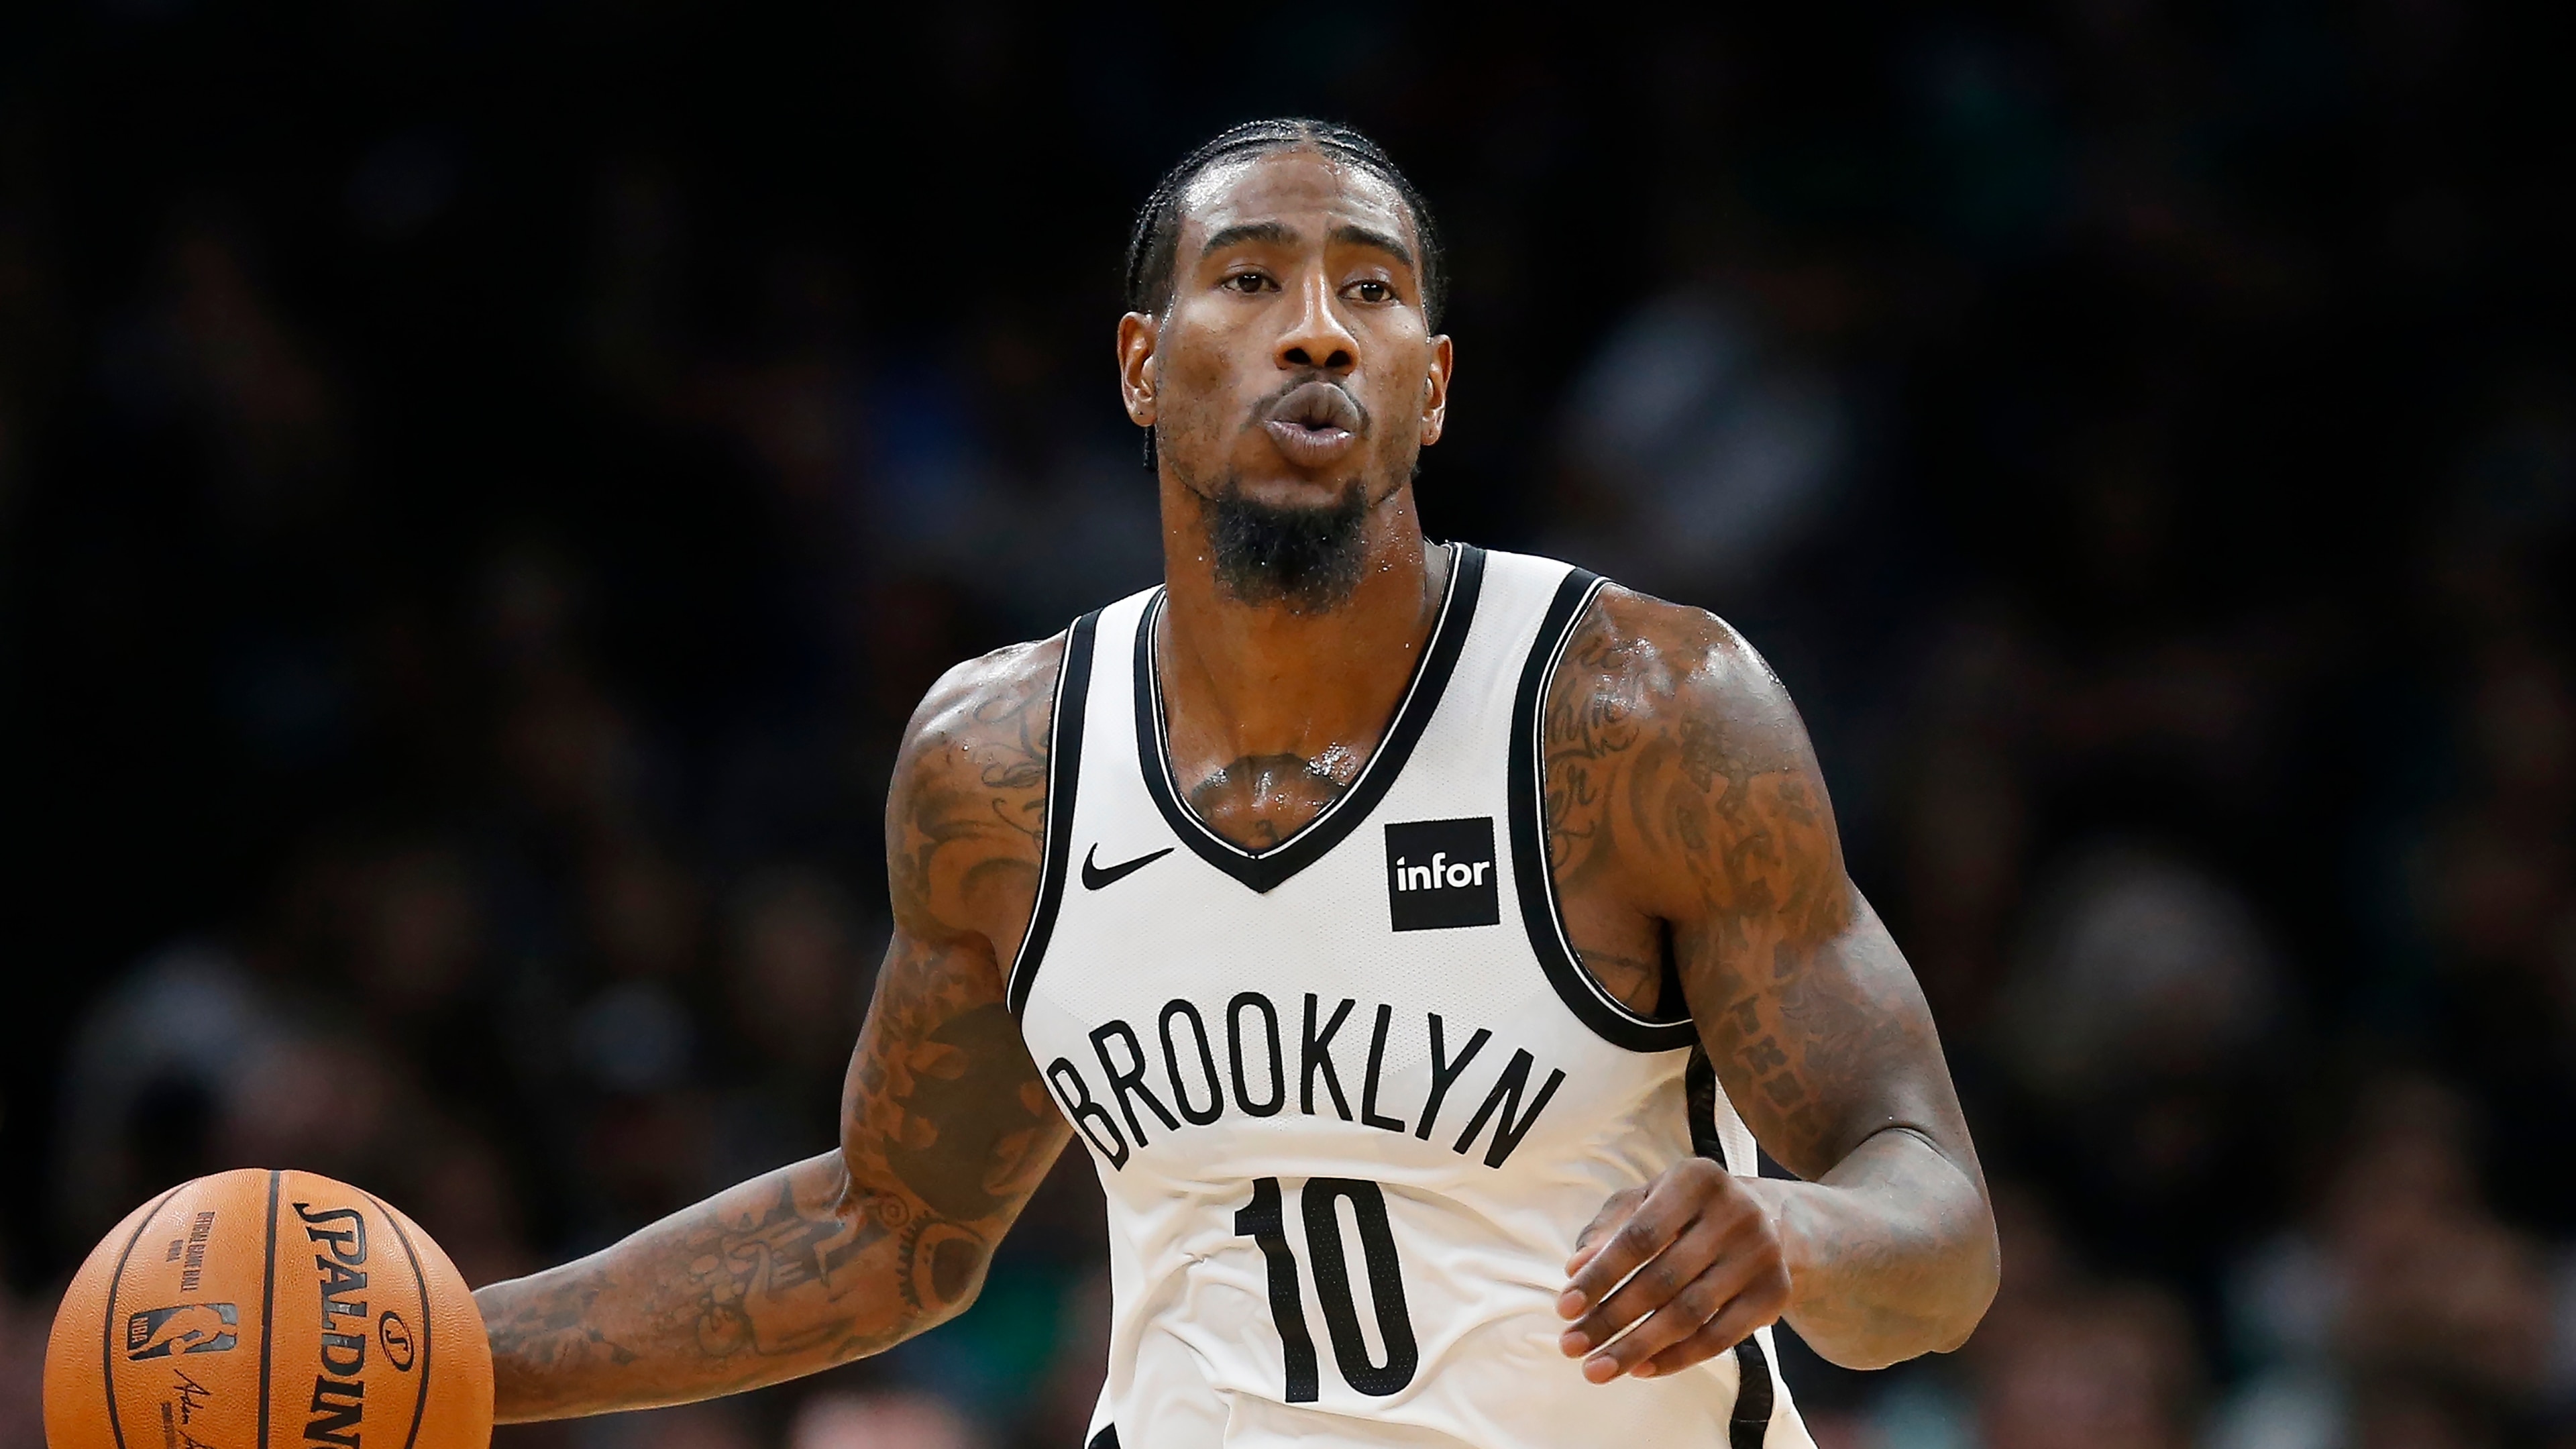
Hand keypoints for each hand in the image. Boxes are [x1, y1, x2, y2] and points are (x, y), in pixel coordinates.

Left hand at [1555, 1158, 1790, 1382]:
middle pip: (1661, 1280)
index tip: (1564, 1308)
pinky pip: (1720, 1338)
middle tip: (1571, 1347)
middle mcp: (1735, 1213)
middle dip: (1610, 1319)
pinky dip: (1677, 1358)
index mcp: (1696, 1179)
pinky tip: (1641, 1369)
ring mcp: (1760, 1255)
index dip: (1600, 1275)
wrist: (1768, 1221)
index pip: (1639, 1236)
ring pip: (1689, 1314)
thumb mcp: (1645, 1201)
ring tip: (1597, 1369)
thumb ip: (1608, 1229)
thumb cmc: (1685, 1211)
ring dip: (1637, 1347)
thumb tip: (1575, 1268)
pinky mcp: (1775, 1293)